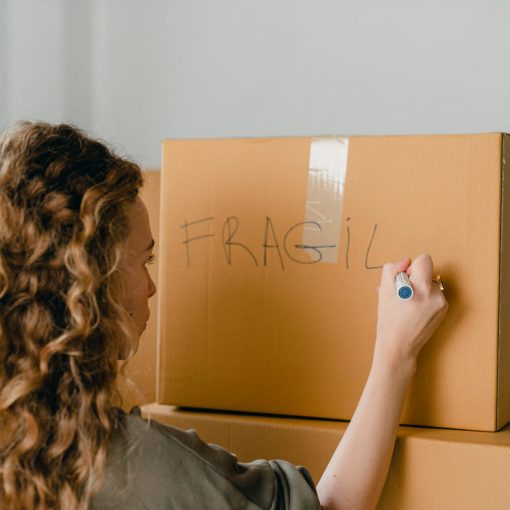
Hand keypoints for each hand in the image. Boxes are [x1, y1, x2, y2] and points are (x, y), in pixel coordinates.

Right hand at [373, 254, 447, 372]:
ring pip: (431, 284)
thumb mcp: (384, 290)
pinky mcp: (444, 311)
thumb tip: (407, 261)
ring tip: (408, 305)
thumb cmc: (389, 318)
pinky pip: (435, 295)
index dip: (411, 267)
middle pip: (427, 272)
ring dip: (420, 289)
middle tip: (403, 294)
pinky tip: (415, 311)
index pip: (424, 259)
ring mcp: (442, 303)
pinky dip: (425, 299)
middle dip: (415, 278)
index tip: (404, 280)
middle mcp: (436, 294)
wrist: (398, 346)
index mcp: (421, 287)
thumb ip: (393, 269)